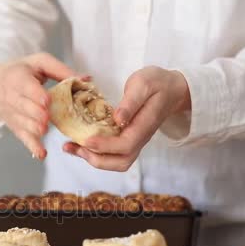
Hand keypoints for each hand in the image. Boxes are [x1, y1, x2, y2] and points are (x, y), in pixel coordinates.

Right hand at [0, 52, 75, 159]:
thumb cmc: (19, 71)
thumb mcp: (38, 63)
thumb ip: (61, 71)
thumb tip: (87, 80)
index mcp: (19, 78)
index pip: (26, 87)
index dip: (36, 95)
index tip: (46, 100)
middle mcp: (13, 97)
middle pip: (25, 108)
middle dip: (37, 114)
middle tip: (47, 118)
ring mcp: (14, 115)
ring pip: (24, 124)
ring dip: (34, 129)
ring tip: (44, 130)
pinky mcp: (16, 127)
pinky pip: (23, 138)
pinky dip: (32, 147)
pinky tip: (41, 154)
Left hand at [63, 66, 190, 170]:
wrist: (172, 89)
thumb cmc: (157, 83)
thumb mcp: (144, 83)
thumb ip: (131, 102)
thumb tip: (118, 119)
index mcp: (145, 125)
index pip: (126, 145)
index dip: (105, 146)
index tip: (86, 140)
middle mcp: (141, 138)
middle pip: (121, 161)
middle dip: (95, 158)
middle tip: (73, 146)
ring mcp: (136, 141)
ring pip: (117, 162)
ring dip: (93, 159)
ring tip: (72, 148)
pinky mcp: (128, 140)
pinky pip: (113, 154)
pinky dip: (95, 153)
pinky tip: (80, 143)